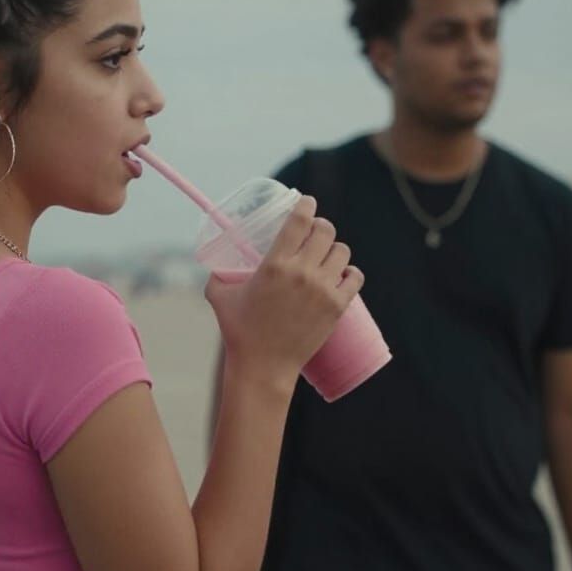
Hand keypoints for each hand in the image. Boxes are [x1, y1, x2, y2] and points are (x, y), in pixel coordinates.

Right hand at [205, 196, 362, 390]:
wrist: (263, 367)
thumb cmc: (239, 332)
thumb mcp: (219, 297)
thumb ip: (217, 275)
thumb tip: (216, 262)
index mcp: (274, 264)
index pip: (300, 220)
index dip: (306, 205)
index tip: (307, 203)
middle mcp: (302, 273)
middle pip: (325, 230)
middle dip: (320, 227)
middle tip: (315, 233)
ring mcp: (323, 290)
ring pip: (342, 251)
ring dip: (335, 250)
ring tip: (327, 256)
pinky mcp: (337, 307)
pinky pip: (355, 277)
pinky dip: (350, 273)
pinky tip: (343, 274)